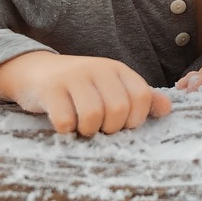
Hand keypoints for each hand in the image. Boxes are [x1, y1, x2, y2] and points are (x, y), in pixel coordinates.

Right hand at [0, 52, 170, 135]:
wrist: (35, 71)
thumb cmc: (80, 86)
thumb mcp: (111, 86)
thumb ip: (139, 98)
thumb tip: (167, 109)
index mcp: (117, 69)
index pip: (141, 96)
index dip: (136, 118)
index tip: (124, 125)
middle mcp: (98, 69)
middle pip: (118, 109)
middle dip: (111, 128)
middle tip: (100, 129)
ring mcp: (73, 77)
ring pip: (93, 116)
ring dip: (89, 131)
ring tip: (83, 128)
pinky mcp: (50, 89)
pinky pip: (66, 120)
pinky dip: (67, 130)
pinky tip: (64, 125)